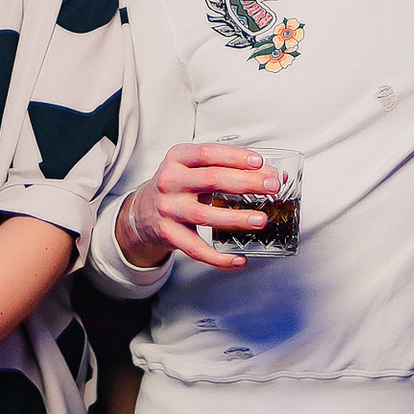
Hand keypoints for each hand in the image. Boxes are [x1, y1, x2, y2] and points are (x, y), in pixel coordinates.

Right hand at [116, 143, 281, 270]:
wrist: (141, 213)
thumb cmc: (178, 186)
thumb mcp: (193, 169)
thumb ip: (226, 168)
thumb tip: (271, 174)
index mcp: (178, 158)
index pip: (207, 153)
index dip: (234, 157)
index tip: (258, 162)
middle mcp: (170, 181)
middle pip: (211, 180)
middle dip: (245, 183)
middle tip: (271, 187)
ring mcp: (168, 209)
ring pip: (204, 215)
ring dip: (235, 218)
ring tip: (261, 220)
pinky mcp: (168, 234)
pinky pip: (195, 249)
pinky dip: (218, 258)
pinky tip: (238, 259)